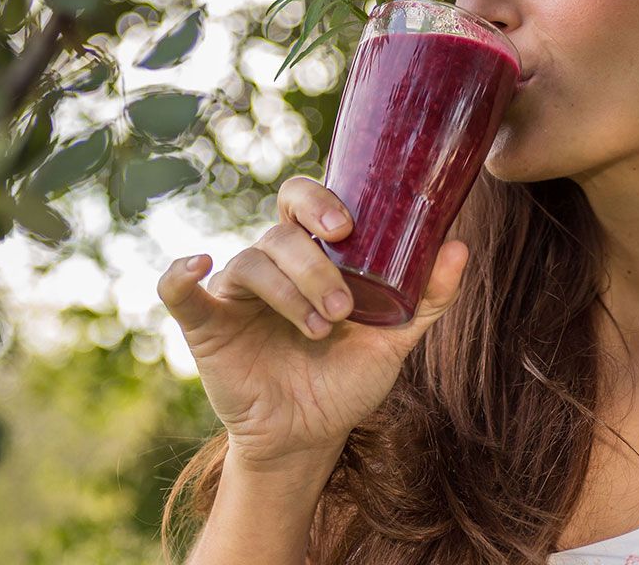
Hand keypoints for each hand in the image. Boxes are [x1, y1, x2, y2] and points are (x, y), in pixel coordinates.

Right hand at [156, 176, 468, 467]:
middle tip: (342, 309)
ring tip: (319, 332)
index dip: (317, 200)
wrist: (309, 439)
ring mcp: (234, 294)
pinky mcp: (206, 326)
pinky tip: (198, 264)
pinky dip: (180, 273)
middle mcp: (269, 265)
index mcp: (308, 256)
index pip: (300, 201)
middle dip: (314, 267)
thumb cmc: (346, 380)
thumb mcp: (393, 341)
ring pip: (251, 263)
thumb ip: (427, 298)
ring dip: (289, 294)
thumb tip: (460, 246)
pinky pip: (178, 291)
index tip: (346, 227)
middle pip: (279, 236)